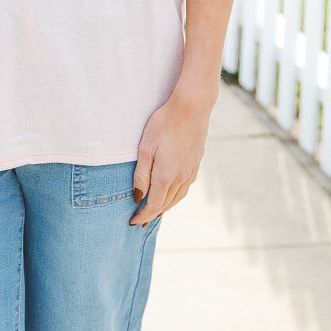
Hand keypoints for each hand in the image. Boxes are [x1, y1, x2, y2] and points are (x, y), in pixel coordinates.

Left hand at [129, 86, 214, 226]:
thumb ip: (140, 175)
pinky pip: (185, 188)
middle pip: (166, 205)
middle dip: (152, 214)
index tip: (133, 222)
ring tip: (155, 212)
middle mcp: (181, 178)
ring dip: (165, 207)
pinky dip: (176, 197)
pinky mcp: (196, 164)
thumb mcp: (145, 148)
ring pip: (177, 198)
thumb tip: (137, 197)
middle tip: (141, 221)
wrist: (192, 108)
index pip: (154, 206)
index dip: (143, 216)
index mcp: (166, 176)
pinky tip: (171, 194)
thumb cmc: (164, 124)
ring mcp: (191, 172)